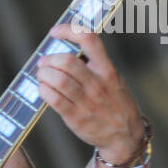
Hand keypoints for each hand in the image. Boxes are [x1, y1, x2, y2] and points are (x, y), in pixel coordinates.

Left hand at [35, 24, 145, 164]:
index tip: (55, 32)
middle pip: (67, 61)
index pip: (89, 40)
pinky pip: (53, 99)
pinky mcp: (76, 117)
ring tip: (42, 76)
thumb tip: (63, 52)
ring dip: (43, 74)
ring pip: (58, 79)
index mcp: (108, 70)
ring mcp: (87, 101)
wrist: (125, 136)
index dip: (68, 30)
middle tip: (44, 62)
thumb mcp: (113, 80)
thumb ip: (94, 66)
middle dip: (49, 59)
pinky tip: (43, 89)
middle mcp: (98, 83)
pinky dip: (43, 90)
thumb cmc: (114, 103)